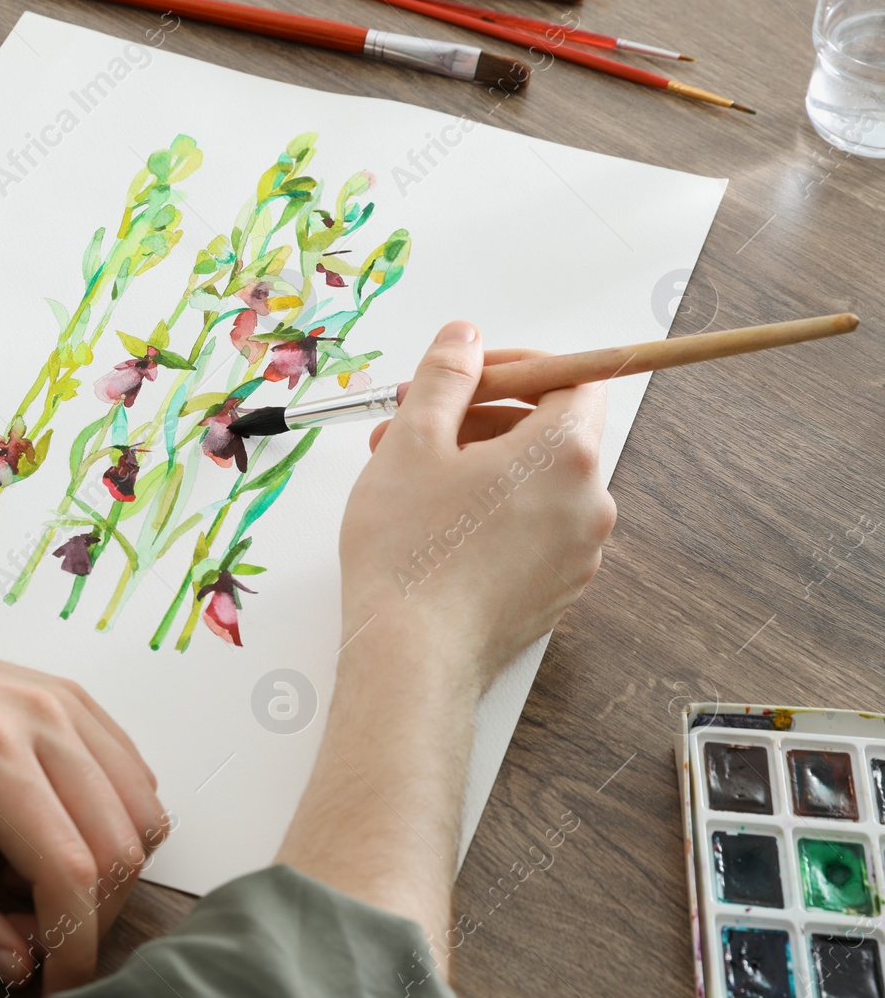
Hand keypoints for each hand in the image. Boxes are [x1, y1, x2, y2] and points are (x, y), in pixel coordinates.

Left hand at [0, 632, 167, 997]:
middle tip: (30, 936)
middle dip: (91, 916)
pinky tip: (45, 832)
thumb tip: (15, 965)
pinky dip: (112, 821)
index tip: (57, 985)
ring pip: (143, 811)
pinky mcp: (71, 697)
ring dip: (107, 869)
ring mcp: (62, 701)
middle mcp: (41, 719)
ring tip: (30, 878)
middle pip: (120, 847)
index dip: (74, 948)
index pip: (71, 873)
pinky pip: (133, 774)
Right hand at [342, 319, 615, 688]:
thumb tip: (466, 338)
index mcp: (564, 453)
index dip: (518, 367)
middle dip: (480, 417)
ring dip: (479, 466)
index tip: (466, 375)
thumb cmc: (410, 552)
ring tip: (408, 478)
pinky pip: (532, 530)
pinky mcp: (556, 591)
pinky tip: (434, 526)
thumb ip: (446, 377)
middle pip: (550, 431)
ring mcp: (578, 553)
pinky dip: (492, 513)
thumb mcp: (412, 441)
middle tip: (414, 423)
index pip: (573, 377)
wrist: (411, 658)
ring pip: (536, 484)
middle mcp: (589, 501)